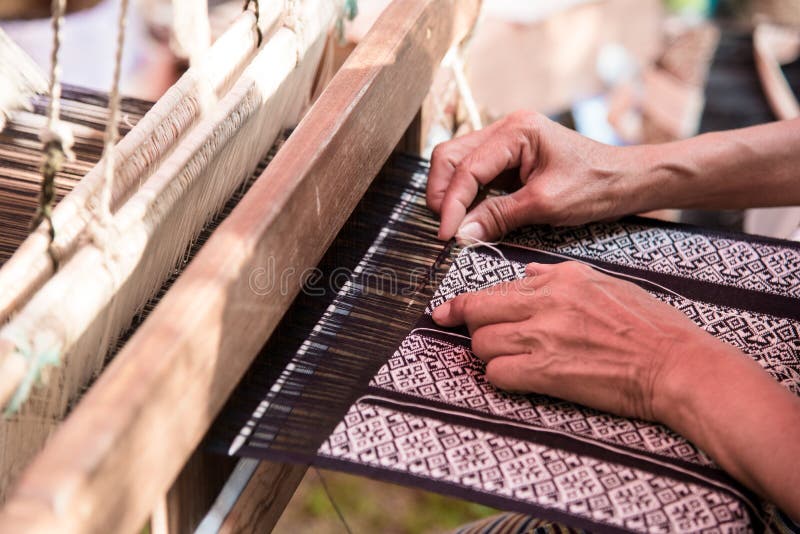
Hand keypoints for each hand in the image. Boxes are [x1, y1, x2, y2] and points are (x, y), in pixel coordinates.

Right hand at [426, 111, 637, 241]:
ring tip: (456, 225)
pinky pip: (475, 175)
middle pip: (451, 157)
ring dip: (452, 195)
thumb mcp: (546, 204)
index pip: (467, 167)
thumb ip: (499, 216)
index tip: (446, 236)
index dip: (451, 203)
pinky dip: (467, 196)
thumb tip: (460, 235)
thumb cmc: (596, 185)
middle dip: (442, 193)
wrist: (626, 181)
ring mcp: (505, 143)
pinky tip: (470, 217)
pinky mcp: (509, 160)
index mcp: (516, 130)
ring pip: (458, 165)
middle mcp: (506, 129)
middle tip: (447, 229)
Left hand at [431, 261, 743, 421]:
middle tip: (468, 336)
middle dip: (467, 326)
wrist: (675, 364)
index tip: (446, 312)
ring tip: (509, 360)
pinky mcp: (547, 372)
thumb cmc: (650, 326)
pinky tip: (518, 378)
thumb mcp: (605, 283)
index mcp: (559, 281)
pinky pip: (498, 374)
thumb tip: (528, 273)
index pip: (495, 288)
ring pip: (482, 344)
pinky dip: (500, 378)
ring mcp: (543, 338)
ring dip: (488, 355)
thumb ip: (560, 275)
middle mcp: (545, 304)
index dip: (464, 304)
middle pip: (477, 312)